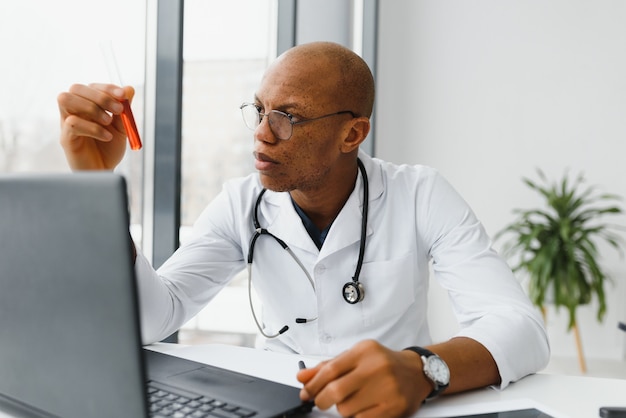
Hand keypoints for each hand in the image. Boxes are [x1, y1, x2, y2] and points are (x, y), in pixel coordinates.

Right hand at [57, 83, 134, 170]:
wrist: (104, 172)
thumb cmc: (109, 149)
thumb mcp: (121, 128)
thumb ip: (124, 109)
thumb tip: (129, 88)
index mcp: (87, 105)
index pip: (92, 86)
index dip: (107, 88)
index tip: (123, 95)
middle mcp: (74, 111)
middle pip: (76, 88)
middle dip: (99, 96)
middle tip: (118, 110)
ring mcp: (66, 123)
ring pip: (65, 99)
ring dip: (90, 107)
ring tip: (108, 121)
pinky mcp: (65, 137)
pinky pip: (72, 123)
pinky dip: (93, 128)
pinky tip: (107, 137)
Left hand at [297, 340, 429, 417]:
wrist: (416, 372)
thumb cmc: (383, 363)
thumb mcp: (356, 357)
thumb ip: (328, 366)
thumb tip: (302, 377)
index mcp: (364, 351)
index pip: (330, 369)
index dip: (313, 384)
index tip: (306, 393)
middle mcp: (376, 367)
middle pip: (335, 391)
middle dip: (322, 400)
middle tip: (321, 401)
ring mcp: (386, 388)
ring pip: (346, 409)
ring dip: (343, 408)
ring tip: (352, 400)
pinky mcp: (393, 407)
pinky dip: (356, 416)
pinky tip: (363, 407)